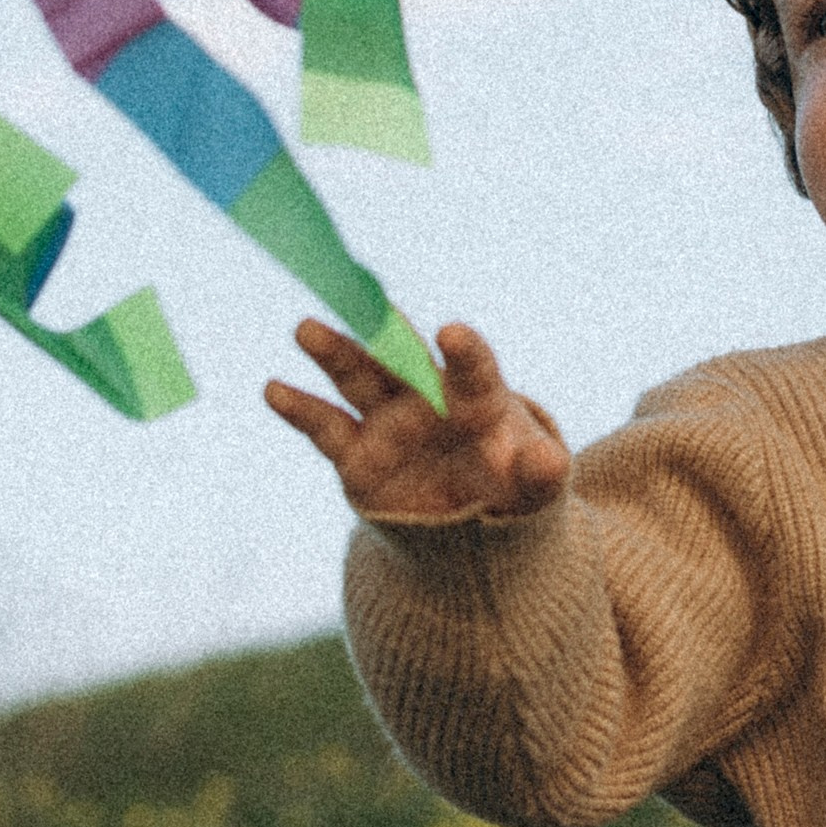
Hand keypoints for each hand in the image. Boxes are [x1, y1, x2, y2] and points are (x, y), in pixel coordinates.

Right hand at [266, 321, 570, 523]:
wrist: (471, 525)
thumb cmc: (510, 487)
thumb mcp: (535, 488)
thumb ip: (541, 475)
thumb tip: (551, 463)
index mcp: (478, 398)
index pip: (474, 369)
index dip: (465, 351)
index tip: (452, 333)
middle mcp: (427, 398)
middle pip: (404, 358)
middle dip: (384, 332)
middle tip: (367, 301)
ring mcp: (388, 423)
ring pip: (358, 379)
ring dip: (335, 352)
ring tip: (306, 328)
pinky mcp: (357, 455)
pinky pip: (325, 428)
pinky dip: (300, 408)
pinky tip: (274, 389)